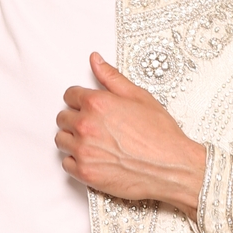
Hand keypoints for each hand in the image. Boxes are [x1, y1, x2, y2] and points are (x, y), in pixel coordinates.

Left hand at [55, 53, 206, 219]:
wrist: (172, 167)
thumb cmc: (160, 135)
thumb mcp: (139, 97)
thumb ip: (112, 77)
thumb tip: (95, 60)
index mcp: (97, 103)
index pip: (69, 95)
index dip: (80, 100)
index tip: (89, 107)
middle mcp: (86, 125)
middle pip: (63, 118)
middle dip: (76, 119)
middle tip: (96, 126)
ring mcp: (83, 150)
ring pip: (61, 140)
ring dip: (73, 139)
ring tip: (94, 142)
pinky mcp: (85, 172)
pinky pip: (66, 163)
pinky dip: (77, 161)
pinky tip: (94, 158)